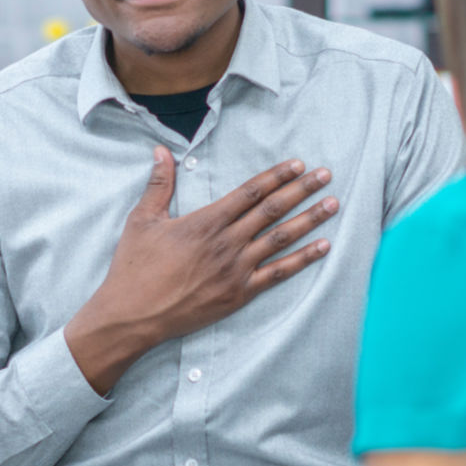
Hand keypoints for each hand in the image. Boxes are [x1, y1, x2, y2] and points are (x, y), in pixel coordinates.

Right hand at [66, 148, 338, 393]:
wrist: (133, 315)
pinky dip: (303, 259)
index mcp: (205, 222)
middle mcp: (226, 243)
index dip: (276, 176)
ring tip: (333, 204)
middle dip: (302, 190)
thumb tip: (162, 150)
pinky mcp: (239, 294)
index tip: (298, 164)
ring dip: (309, 220)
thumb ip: (159, 184)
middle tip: (325, 175)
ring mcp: (236, 270)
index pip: (250, 192)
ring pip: (281, 239)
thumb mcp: (141, 220)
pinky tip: (323, 247)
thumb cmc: (134, 267)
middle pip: (273, 210)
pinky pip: (278, 274)